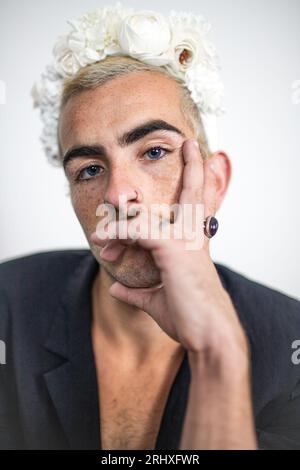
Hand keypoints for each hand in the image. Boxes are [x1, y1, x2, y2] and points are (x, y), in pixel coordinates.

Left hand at [91, 138, 246, 356]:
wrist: (208, 335)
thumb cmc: (189, 318)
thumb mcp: (156, 302)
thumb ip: (136, 292)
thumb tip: (116, 289)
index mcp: (192, 245)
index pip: (193, 208)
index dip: (189, 187)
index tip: (184, 172)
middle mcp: (192, 237)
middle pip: (194, 192)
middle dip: (194, 168)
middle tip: (190, 144)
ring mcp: (184, 241)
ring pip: (151, 213)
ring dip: (118, 226)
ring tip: (100, 240)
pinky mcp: (172, 249)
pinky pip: (136, 232)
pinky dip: (117, 235)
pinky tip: (103, 244)